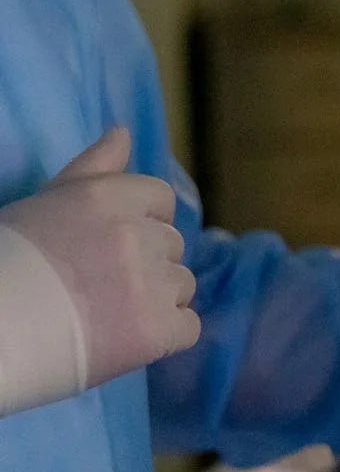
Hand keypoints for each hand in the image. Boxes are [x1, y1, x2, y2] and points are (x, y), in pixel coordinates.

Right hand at [2, 128, 200, 386]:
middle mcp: (137, 235)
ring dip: (158, 298)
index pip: (160, 199)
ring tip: (111, 313)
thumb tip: (123, 133)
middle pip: (172, 243)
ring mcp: (152, 284)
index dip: (144, 221)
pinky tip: (129, 338)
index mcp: (107, 198)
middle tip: (102, 283)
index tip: (115, 244)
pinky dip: (166, 334)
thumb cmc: (8, 263)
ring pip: (182, 284)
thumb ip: (92, 169)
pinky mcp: (159, 330)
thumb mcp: (44, 204)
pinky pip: (188, 326)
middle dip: (147, 261)